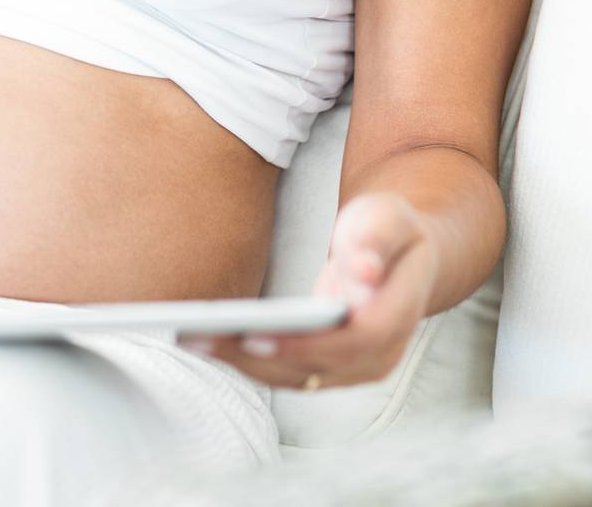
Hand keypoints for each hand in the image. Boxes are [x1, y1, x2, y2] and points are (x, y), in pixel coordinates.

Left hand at [177, 192, 438, 388]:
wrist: (399, 255)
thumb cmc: (389, 230)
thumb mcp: (389, 215)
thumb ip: (378, 235)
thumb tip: (364, 269)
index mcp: (397, 317)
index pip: (353, 343)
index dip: (304, 345)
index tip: (255, 336)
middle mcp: (378, 356)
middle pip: (314, 369)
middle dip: (256, 358)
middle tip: (202, 338)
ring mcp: (354, 368)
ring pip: (295, 377)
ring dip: (243, 363)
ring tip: (192, 338)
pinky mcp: (329, 367)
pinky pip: (287, 371)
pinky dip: (249, 360)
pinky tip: (210, 341)